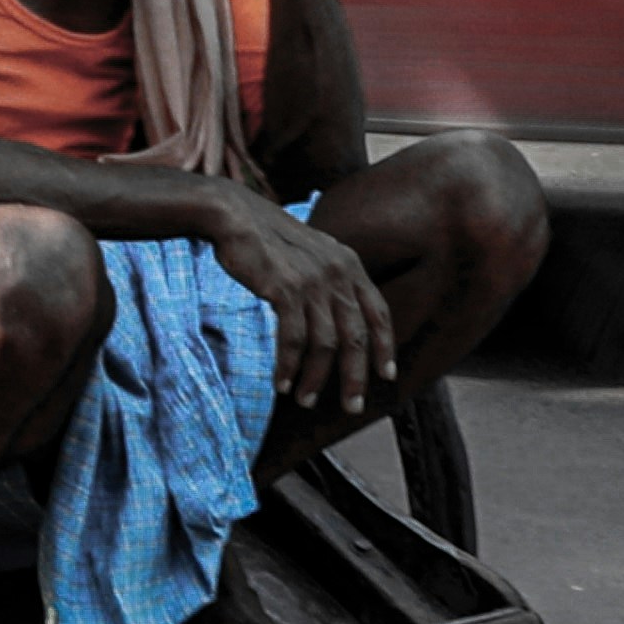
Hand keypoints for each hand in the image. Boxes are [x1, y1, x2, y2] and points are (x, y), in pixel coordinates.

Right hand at [210, 194, 395, 420]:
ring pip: (325, 345)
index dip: (384, 346)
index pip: (379, 312)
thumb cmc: (271, 239)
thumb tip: (342, 316)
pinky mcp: (285, 290)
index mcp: (350, 265)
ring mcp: (313, 282)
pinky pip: (292, 340)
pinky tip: (281, 384)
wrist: (236, 216)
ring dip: (316, 379)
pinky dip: (288, 366)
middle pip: (355, 337)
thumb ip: (333, 279)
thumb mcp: (315, 253)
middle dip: (355, 377)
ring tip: (306, 401)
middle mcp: (338, 274)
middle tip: (353, 406)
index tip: (387, 375)